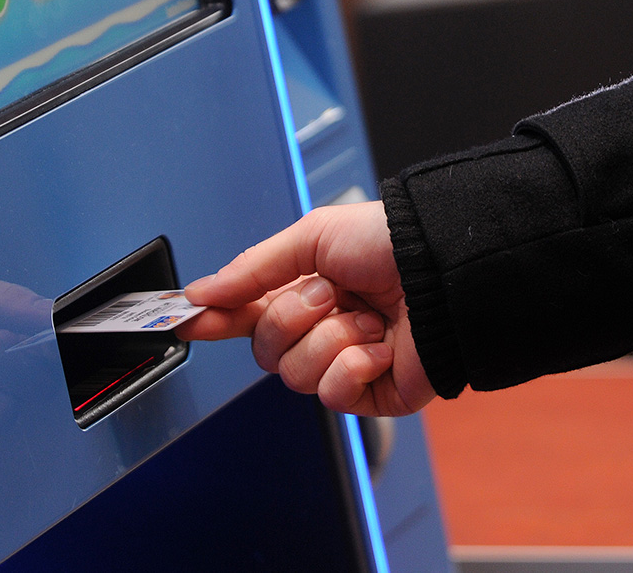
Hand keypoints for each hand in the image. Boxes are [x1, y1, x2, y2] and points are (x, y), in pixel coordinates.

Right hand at [178, 201, 435, 415]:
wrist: (444, 267)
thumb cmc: (390, 241)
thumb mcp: (312, 237)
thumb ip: (253, 268)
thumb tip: (203, 292)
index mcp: (306, 289)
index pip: (248, 313)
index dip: (218, 318)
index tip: (188, 319)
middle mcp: (323, 328)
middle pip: (265, 351)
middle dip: (291, 319)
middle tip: (327, 294)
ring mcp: (346, 362)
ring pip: (295, 376)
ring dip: (330, 340)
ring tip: (367, 319)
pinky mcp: (372, 392)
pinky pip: (333, 395)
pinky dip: (355, 366)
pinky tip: (381, 346)